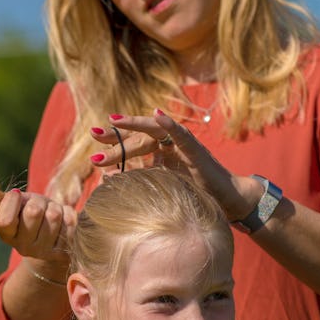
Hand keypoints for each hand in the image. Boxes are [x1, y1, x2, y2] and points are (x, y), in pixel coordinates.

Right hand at [0, 188, 76, 263]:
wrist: (51, 238)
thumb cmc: (31, 214)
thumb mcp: (17, 206)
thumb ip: (11, 200)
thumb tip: (14, 194)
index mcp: (7, 235)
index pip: (6, 220)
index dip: (12, 201)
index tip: (16, 194)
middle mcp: (23, 247)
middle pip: (34, 211)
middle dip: (39, 201)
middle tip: (39, 205)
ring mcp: (43, 252)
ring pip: (54, 215)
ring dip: (55, 207)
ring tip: (51, 212)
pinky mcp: (62, 252)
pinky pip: (69, 222)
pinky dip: (67, 213)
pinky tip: (62, 220)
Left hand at [91, 110, 254, 221]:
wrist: (225, 202)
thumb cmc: (193, 197)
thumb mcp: (159, 188)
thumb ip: (137, 181)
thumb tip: (106, 180)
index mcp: (159, 154)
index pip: (132, 145)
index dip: (114, 143)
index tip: (93, 145)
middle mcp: (169, 146)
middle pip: (138, 137)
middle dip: (117, 136)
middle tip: (94, 135)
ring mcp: (183, 145)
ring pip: (155, 130)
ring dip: (134, 125)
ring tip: (114, 120)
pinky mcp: (196, 151)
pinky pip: (182, 135)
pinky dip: (170, 124)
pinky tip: (158, 116)